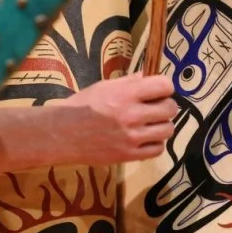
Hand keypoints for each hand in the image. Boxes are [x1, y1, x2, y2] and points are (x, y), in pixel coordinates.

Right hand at [62, 74, 177, 163]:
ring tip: (150, 125)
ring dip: (161, 126)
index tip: (158, 91)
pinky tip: (144, 139)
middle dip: (164, 106)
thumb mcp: (103, 86)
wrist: (61, 134)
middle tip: (154, 108)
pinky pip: (158, 149)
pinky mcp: (129, 155)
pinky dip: (155, 143)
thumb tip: (148, 77)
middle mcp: (132, 115)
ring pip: (168, 130)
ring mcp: (132, 137)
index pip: (164, 86)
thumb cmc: (81, 106)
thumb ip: (128, 82)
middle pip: (170, 108)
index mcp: (125, 94)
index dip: (164, 87)